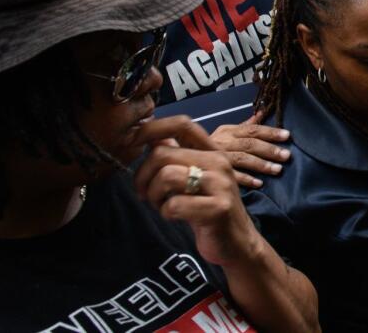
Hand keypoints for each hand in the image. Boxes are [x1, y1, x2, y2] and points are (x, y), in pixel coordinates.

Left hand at [132, 116, 264, 267]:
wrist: (237, 243)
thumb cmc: (209, 210)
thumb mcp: (194, 180)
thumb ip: (177, 158)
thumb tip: (153, 138)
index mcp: (212, 152)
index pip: (182, 125)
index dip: (152, 128)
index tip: (131, 141)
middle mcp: (219, 163)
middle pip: (162, 153)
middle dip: (143, 176)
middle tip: (145, 194)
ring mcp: (220, 185)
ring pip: (166, 176)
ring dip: (154, 196)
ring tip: (161, 206)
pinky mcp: (217, 209)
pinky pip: (174, 204)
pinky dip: (166, 213)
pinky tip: (174, 217)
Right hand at [209, 112, 290, 188]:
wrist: (184, 159)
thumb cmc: (211, 146)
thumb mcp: (226, 133)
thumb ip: (245, 125)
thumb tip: (262, 112)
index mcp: (228, 131)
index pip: (252, 129)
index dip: (270, 132)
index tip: (287, 135)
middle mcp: (223, 142)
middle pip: (249, 144)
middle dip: (269, 149)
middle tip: (287, 155)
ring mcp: (218, 157)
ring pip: (242, 158)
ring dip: (261, 164)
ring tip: (277, 169)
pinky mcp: (213, 172)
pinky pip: (231, 175)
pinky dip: (245, 179)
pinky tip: (259, 183)